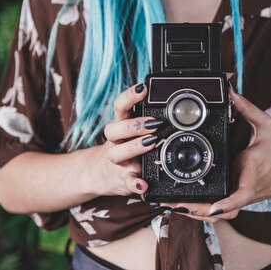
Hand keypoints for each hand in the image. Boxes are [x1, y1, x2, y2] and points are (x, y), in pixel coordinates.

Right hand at [93, 83, 162, 197]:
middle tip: (153, 123)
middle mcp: (114, 142)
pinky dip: (135, 184)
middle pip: (113, 129)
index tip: (143, 88)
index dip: (129, 96)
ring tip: (151, 143)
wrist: (101, 175)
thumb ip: (145, 117)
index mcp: (120, 125)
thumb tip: (169, 101)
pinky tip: (143, 184)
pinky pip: (127, 182)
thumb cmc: (123, 147)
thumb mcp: (131, 130)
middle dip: (133, 124)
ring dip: (134, 147)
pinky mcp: (122, 180)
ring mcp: (117, 161)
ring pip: (117, 153)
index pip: (119, 107)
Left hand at [161, 88, 270, 221]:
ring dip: (195, 213)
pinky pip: (220, 211)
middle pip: (222, 209)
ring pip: (219, 214)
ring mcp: (242, 197)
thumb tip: (230, 92)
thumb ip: (246, 108)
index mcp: (251, 169)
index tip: (215, 207)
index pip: (243, 191)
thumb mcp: (266, 124)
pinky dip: (201, 210)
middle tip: (172, 204)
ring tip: (170, 205)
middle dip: (197, 209)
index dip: (229, 201)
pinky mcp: (239, 200)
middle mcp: (245, 187)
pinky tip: (183, 206)